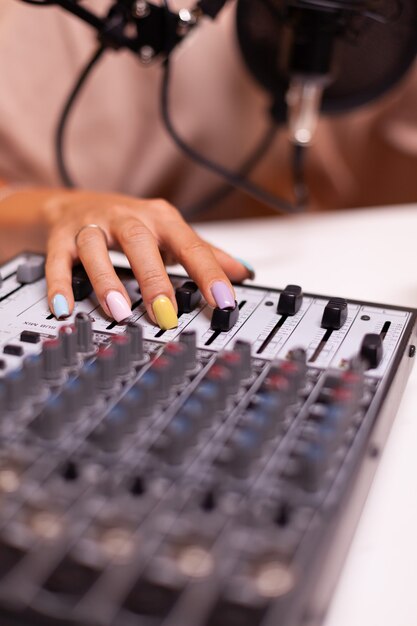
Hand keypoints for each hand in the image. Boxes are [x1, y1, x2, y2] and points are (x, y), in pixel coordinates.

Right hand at [43, 190, 253, 328]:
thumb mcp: (170, 233)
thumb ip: (205, 254)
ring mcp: (92, 227)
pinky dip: (60, 285)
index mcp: (160, 220)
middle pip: (140, 243)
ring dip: (106, 280)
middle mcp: (126, 219)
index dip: (210, 274)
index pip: (190, 246)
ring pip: (95, 249)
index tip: (225, 302)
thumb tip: (244, 272)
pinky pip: (58, 261)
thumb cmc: (130, 223)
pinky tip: (64, 308)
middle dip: (154, 279)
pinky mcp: (62, 239)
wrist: (74, 204)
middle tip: (166, 313)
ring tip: (118, 311)